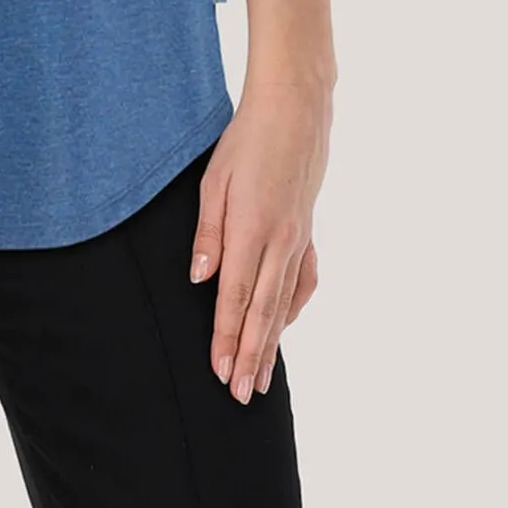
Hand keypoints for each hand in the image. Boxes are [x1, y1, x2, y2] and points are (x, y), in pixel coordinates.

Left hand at [188, 82, 329, 403]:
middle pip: (262, 312)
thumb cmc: (246, 140)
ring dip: (272, 344)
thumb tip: (199, 280)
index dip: (227, 339)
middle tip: (239, 397)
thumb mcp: (215, 181)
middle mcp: (281, 242)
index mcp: (253, 230)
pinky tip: (283, 325)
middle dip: (249, 357)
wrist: (296, 110)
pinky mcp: (307, 230)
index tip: (219, 373)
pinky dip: (292, 308)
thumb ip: (208, 234)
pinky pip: (302, 280)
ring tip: (261, 380)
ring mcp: (299, 239)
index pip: (235, 298)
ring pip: (284, 304)